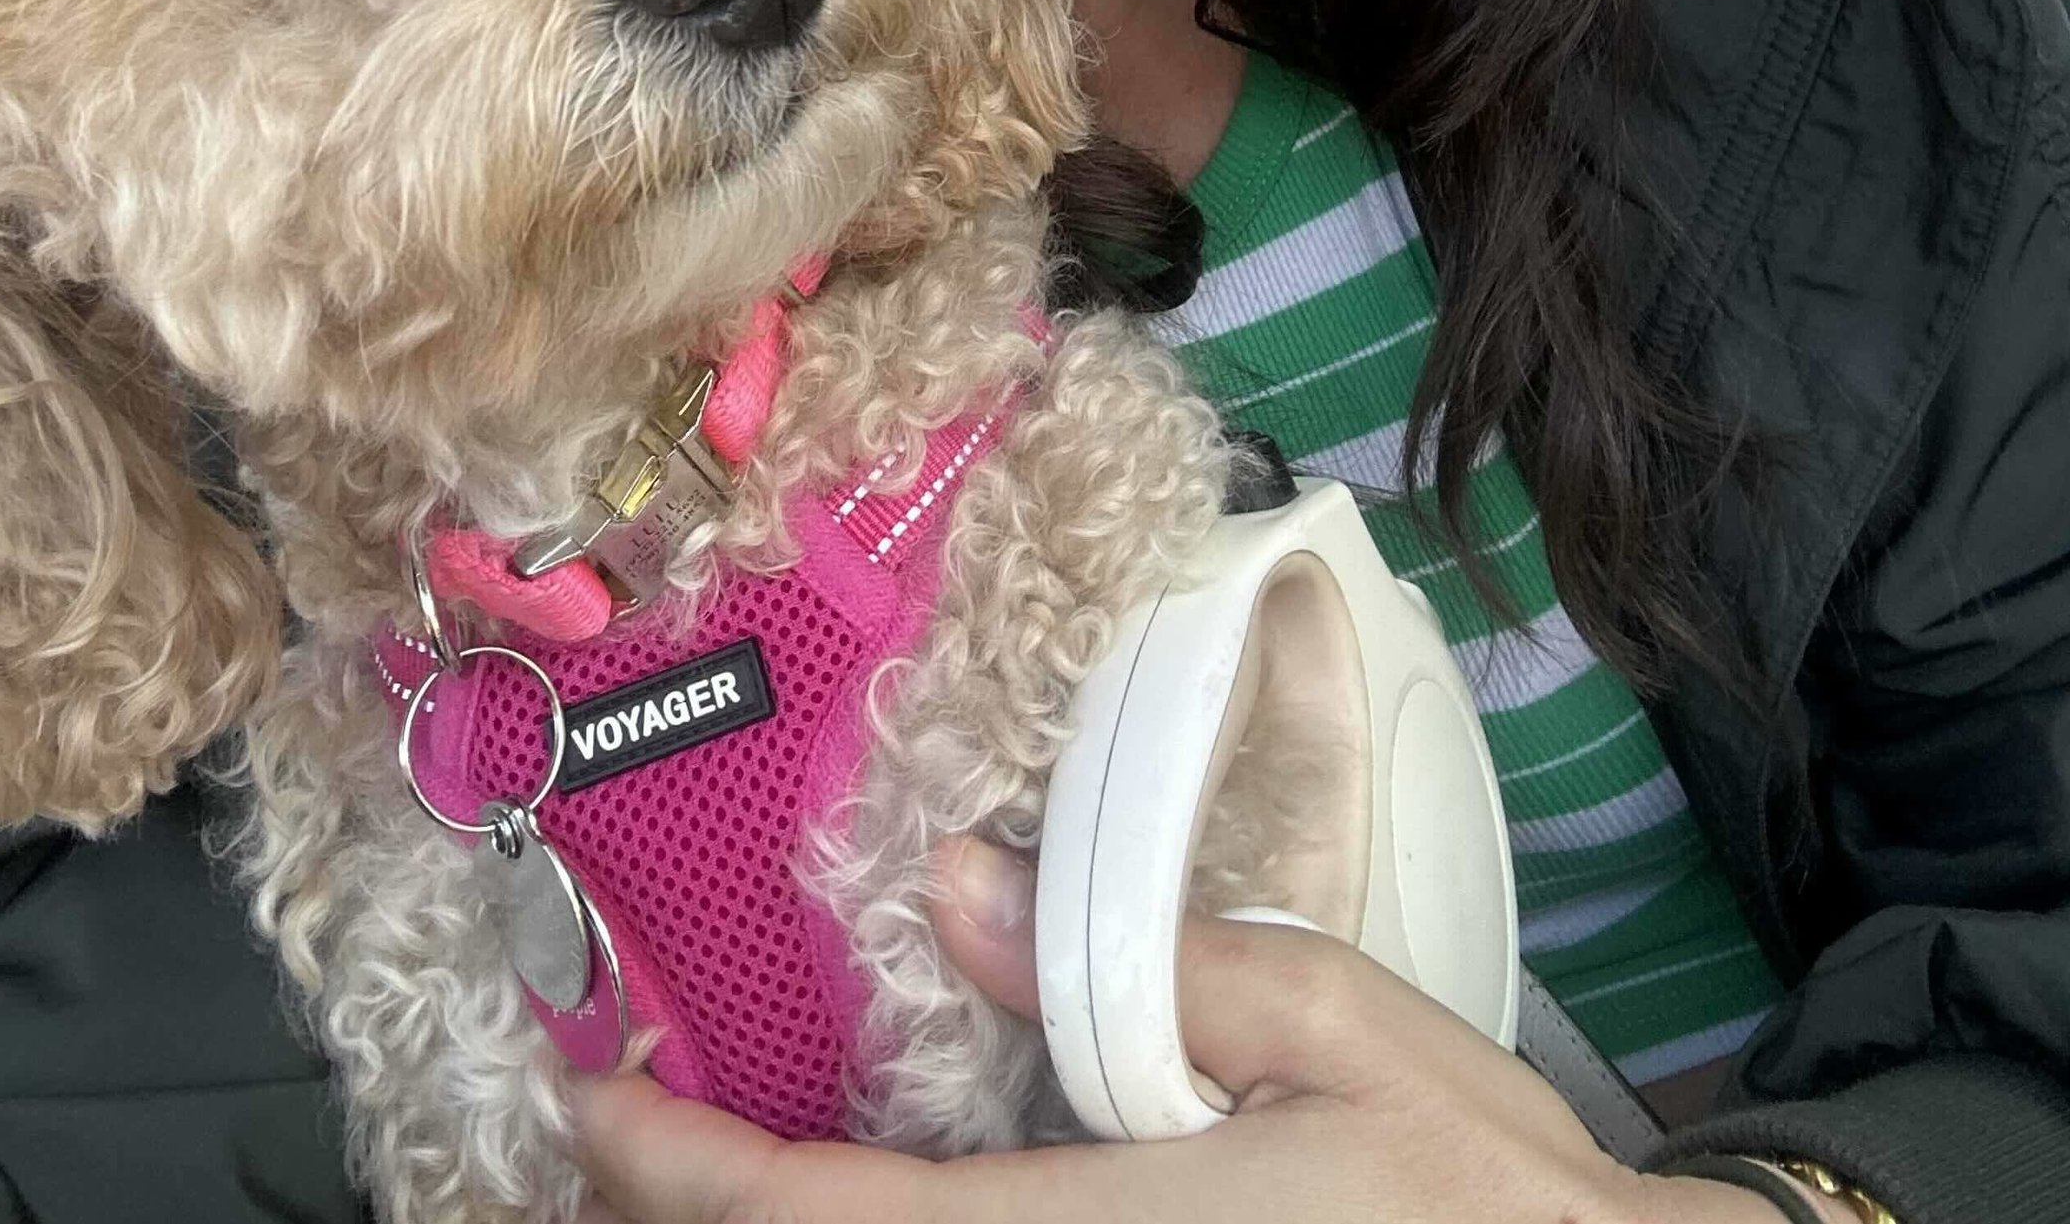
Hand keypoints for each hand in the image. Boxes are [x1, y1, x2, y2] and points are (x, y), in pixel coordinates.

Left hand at [568, 838, 1828, 1222]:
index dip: (686, 1169)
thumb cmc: (1481, 1187)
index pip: (839, 1222)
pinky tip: (839, 1197)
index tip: (588, 1096)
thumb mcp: (1339, 1029)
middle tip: (595, 1131)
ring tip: (679, 1165)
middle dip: (688, 1215)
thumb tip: (951, 879)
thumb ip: (1147, 963)